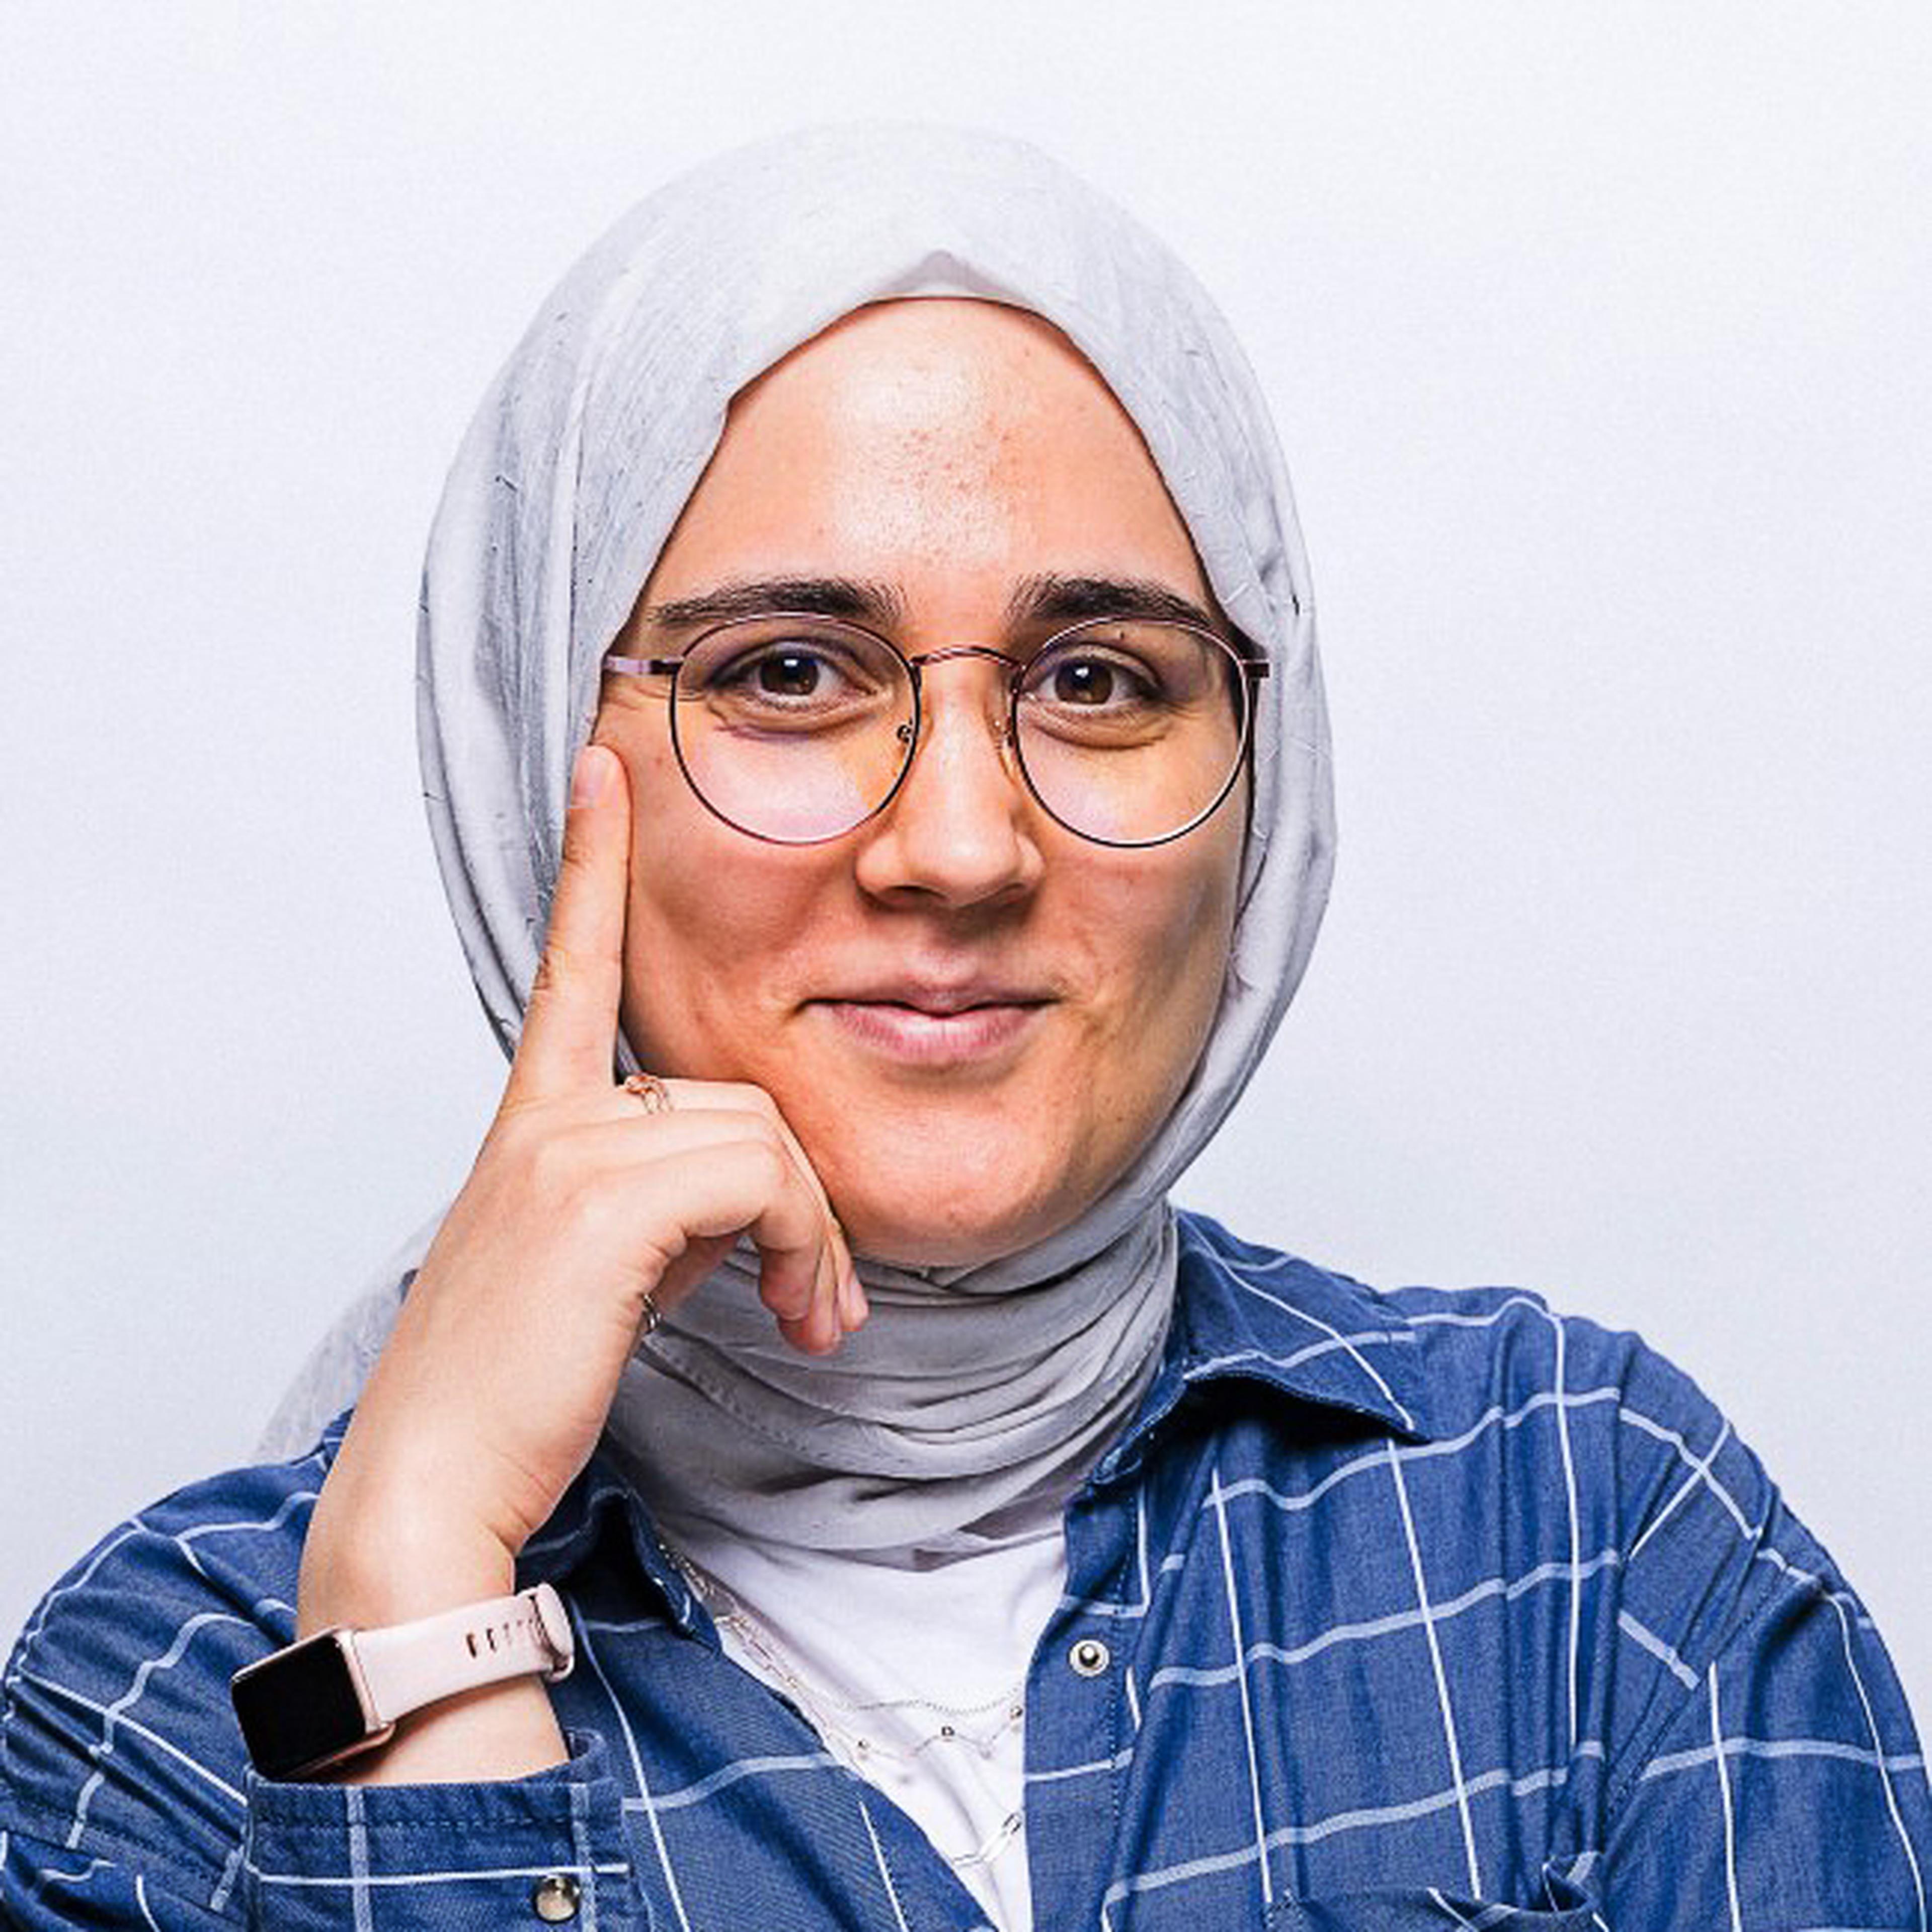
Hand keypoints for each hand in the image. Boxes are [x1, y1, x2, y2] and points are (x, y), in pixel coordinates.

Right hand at [293, 741, 862, 1776]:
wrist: (432, 1492)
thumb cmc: (516, 1389)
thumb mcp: (595, 1273)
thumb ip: (660, 1206)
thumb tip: (746, 1207)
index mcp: (535, 1124)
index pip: (570, 968)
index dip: (590, 862)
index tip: (602, 766)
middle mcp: (547, 1118)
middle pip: (739, 1098)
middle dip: (801, 1201)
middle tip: (820, 1301)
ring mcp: (570, 1150)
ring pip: (764, 1136)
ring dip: (815, 1237)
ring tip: (814, 1322)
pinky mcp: (604, 1197)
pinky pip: (762, 1177)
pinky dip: (805, 1247)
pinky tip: (796, 1320)